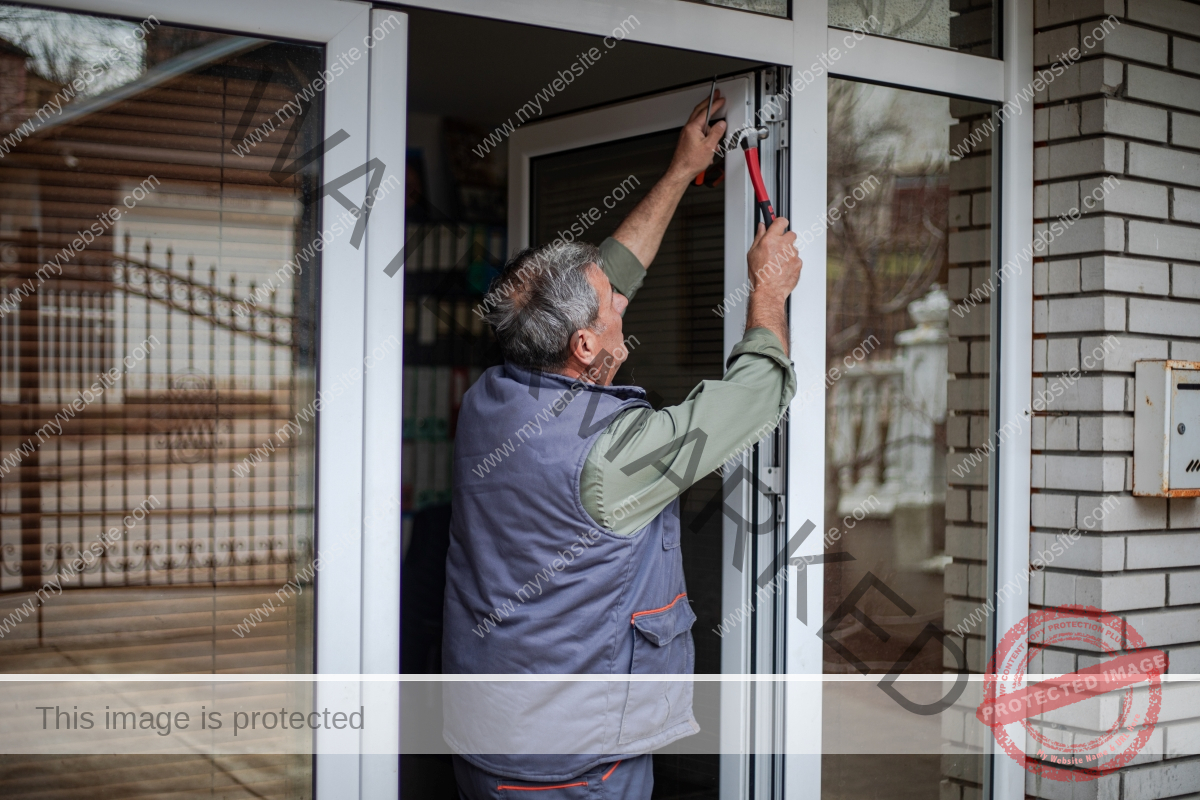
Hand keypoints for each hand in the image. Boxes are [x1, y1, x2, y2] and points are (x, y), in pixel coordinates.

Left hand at [666, 91, 726, 183]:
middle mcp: (688, 129)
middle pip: (699, 111)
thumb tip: (721, 124)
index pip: (706, 111)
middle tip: (715, 97)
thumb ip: (716, 132)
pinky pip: (698, 133)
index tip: (720, 99)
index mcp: (693, 127)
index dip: (715, 104)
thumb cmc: (691, 162)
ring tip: (714, 143)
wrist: (681, 172)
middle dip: (708, 103)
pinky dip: (705, 137)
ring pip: (700, 125)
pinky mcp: (687, 140)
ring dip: (709, 130)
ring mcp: (687, 134)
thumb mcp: (709, 146)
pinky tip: (709, 148)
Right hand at [745, 218, 800, 355]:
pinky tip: (782, 269)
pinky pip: (797, 259)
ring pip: (793, 248)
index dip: (780, 222)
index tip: (779, 223)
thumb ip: (759, 237)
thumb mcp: (752, 253)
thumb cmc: (759, 275)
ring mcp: (793, 255)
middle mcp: (784, 245)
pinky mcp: (799, 263)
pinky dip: (791, 263)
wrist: (768, 292)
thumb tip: (761, 227)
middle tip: (777, 248)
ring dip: (788, 253)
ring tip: (777, 263)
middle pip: (791, 234)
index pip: (781, 221)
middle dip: (785, 239)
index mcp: (771, 240)